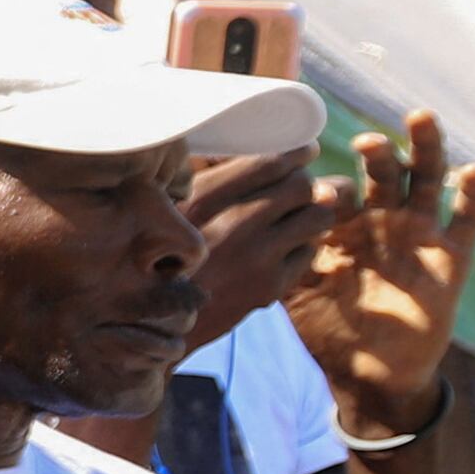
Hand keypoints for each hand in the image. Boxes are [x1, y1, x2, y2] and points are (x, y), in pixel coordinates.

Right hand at [177, 146, 329, 349]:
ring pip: (317, 217)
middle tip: (298, 187)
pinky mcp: (270, 287)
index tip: (305, 150)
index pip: (267, 162)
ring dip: (311, 212)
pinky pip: (309, 252)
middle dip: (305, 182)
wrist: (156, 323)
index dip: (295, 152)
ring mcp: (256, 258)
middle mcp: (232, 224)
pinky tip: (281, 249)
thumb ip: (214, 179)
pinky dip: (302, 246)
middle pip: (301, 185)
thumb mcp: (173, 208)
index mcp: (203, 198)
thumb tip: (270, 158)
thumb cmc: (159, 257)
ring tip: (295, 217)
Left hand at [287, 109, 474, 441]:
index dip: (330, 186)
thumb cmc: (328, 330)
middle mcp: (381, 219)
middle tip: (365, 143)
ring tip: (420, 118)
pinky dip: (474, 195)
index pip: (338, 188)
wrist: (371, 374)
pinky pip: (468, 219)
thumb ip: (280, 256)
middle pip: (384, 171)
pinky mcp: (452, 255)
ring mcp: (418, 233)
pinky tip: (472, 172)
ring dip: (426, 147)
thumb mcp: (296, 292)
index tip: (315, 191)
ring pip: (426, 179)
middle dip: (377, 151)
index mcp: (342, 224)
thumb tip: (248, 224)